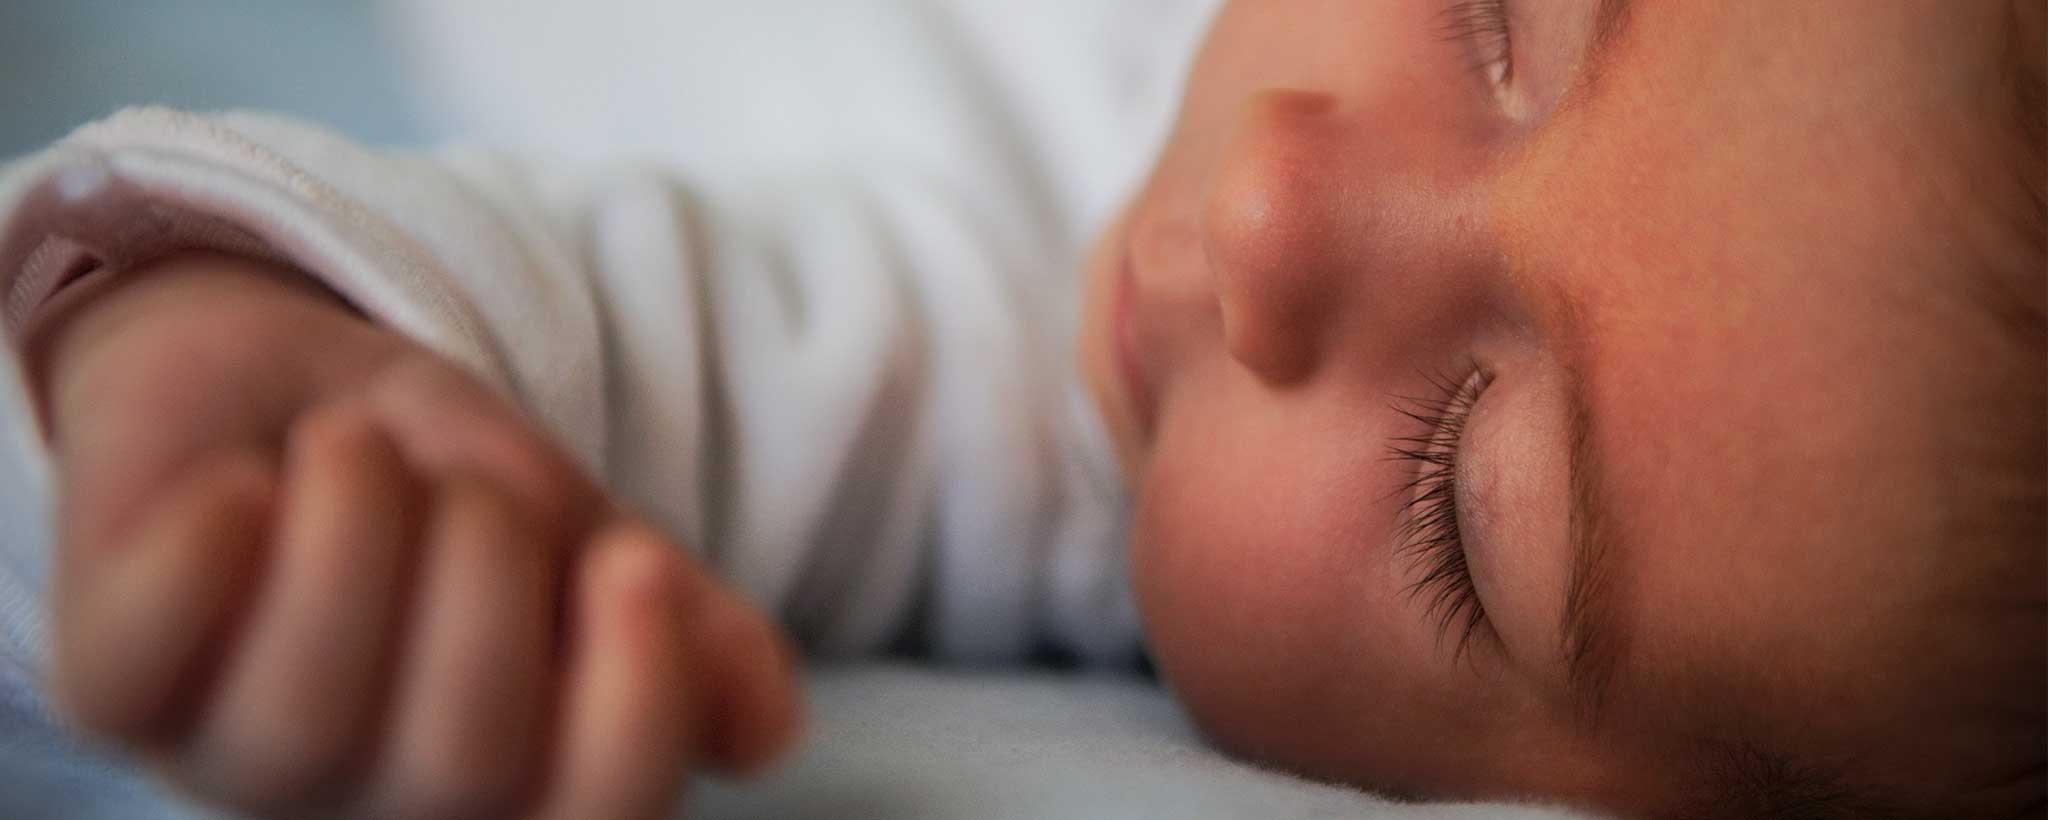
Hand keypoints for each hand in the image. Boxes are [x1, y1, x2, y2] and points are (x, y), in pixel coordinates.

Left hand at [30, 252, 800, 818]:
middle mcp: (373, 801)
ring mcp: (233, 754)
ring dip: (354, 540)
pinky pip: (139, 658)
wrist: (294, 382)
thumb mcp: (584, 536)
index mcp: (511, 778)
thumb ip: (682, 624)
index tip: (636, 567)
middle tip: (469, 480)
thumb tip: (764, 728)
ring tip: (355, 447)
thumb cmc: (450, 485)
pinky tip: (244, 484)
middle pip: (457, 766)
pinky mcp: (114, 683)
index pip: (594, 819)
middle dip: (487, 580)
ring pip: (301, 718)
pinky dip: (207, 550)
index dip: (631, 710)